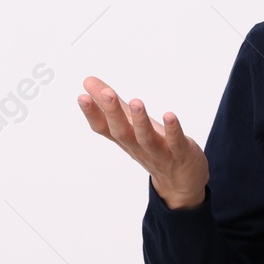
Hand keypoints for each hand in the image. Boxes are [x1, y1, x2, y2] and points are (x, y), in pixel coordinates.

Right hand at [78, 75, 208, 208]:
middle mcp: (138, 147)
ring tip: (136, 102)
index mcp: (125, 139)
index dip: (92, 114)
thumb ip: (111, 104)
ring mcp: (160, 152)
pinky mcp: (181, 153)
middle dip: (113, 113)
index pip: (104, 128)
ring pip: (147, 139)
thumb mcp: (130, 124)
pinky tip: (170, 116)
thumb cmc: (153, 147)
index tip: (81, 97)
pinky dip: (172, 130)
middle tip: (106, 93)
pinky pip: (176, 143)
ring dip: (140, 122)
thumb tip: (88, 81)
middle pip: (122, 133)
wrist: (182, 182)